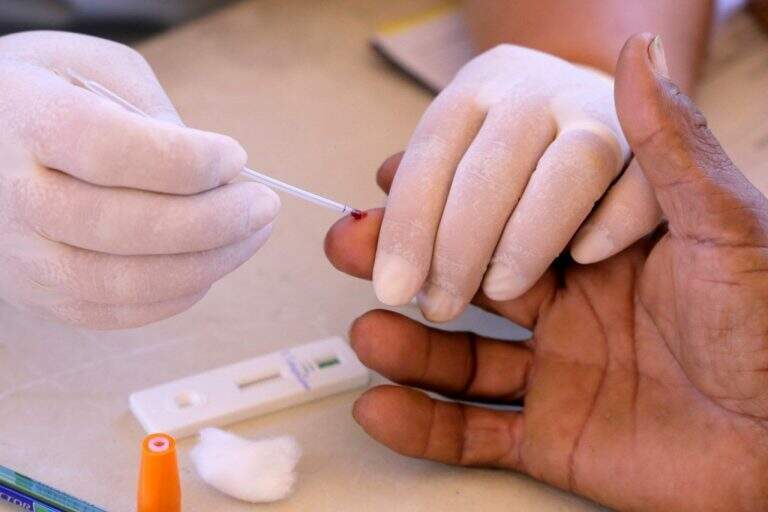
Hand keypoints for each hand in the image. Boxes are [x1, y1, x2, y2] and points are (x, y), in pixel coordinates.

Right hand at [0, 32, 278, 328]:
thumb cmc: (50, 96)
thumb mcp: (95, 68)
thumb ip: (151, 112)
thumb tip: (213, 175)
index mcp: (26, 119)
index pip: (111, 152)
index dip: (187, 162)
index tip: (236, 158)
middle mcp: (12, 195)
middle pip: (125, 228)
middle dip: (216, 221)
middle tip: (265, 206)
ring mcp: (20, 256)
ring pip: (125, 283)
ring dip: (209, 265)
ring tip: (252, 235)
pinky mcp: (39, 295)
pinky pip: (117, 313)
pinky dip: (178, 295)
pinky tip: (212, 264)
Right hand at [325, 35, 767, 510]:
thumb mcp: (724, 227)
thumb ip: (667, 148)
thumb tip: (637, 50)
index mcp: (596, 248)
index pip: (503, 213)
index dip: (447, 201)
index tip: (390, 179)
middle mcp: (569, 304)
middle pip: (467, 279)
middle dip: (409, 262)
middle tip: (352, 247)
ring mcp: (556, 372)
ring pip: (460, 357)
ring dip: (406, 346)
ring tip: (366, 332)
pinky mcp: (551, 437)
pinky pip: (474, 433)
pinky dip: (423, 426)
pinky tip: (378, 408)